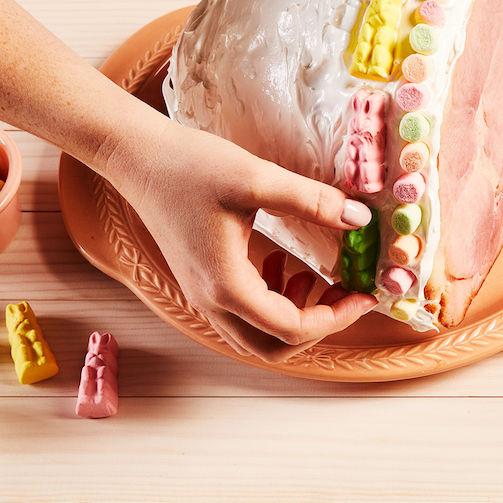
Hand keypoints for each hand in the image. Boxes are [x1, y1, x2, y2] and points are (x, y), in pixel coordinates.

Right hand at [104, 119, 378, 361]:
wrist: (137, 156)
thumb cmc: (189, 165)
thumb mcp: (257, 179)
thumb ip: (311, 201)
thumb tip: (360, 220)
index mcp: (227, 286)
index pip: (291, 329)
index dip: (336, 318)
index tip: (364, 295)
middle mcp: (212, 301)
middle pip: (274, 347)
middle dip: (318, 326)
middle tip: (346, 294)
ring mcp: (203, 294)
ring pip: (257, 335)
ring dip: (294, 316)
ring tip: (314, 276)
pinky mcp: (202, 280)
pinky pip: (244, 313)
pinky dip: (272, 301)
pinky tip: (282, 261)